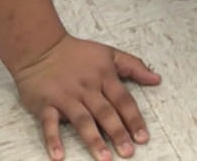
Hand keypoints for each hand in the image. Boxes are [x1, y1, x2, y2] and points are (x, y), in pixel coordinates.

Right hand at [12, 35, 160, 160]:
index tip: (143, 138)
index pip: (123, 100)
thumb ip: (134, 66)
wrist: (40, 47)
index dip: (133, 119)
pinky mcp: (46, 104)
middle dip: (117, 133)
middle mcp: (86, 88)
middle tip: (127, 152)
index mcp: (103, 76)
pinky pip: (49, 124)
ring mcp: (66, 97)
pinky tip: (59, 156)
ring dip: (93, 140)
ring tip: (104, 158)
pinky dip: (53, 140)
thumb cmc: (76, 53)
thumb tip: (157, 79)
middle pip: (105, 112)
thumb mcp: (108, 53)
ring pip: (82, 120)